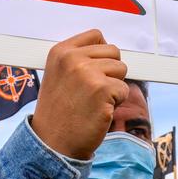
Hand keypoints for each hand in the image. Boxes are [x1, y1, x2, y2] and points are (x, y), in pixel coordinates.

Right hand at [32, 29, 127, 159]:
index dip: (102, 53)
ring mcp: (87, 73)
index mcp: (60, 51)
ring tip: (95, 101)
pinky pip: (124, 89)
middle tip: (93, 91)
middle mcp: (72, 58)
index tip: (95, 70)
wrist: (53, 143)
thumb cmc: (58, 112)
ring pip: (121, 69)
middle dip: (110, 71)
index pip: (96, 35)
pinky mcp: (102, 89)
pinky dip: (117, 103)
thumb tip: (106, 48)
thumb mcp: (58, 75)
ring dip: (114, 87)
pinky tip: (99, 111)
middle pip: (113, 51)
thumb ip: (78, 59)